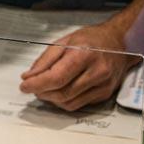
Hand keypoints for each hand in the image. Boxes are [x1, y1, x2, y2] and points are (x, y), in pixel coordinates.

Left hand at [19, 23, 138, 111]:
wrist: (119, 42)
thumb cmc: (91, 39)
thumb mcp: (64, 41)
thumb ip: (45, 60)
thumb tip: (29, 76)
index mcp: (85, 54)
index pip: (57, 77)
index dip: (37, 84)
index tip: (24, 86)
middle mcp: (97, 71)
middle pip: (62, 93)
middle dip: (42, 92)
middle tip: (31, 86)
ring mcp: (103, 85)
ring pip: (69, 102)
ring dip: (51, 99)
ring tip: (43, 89)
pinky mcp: (104, 94)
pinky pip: (78, 104)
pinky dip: (63, 101)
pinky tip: (58, 92)